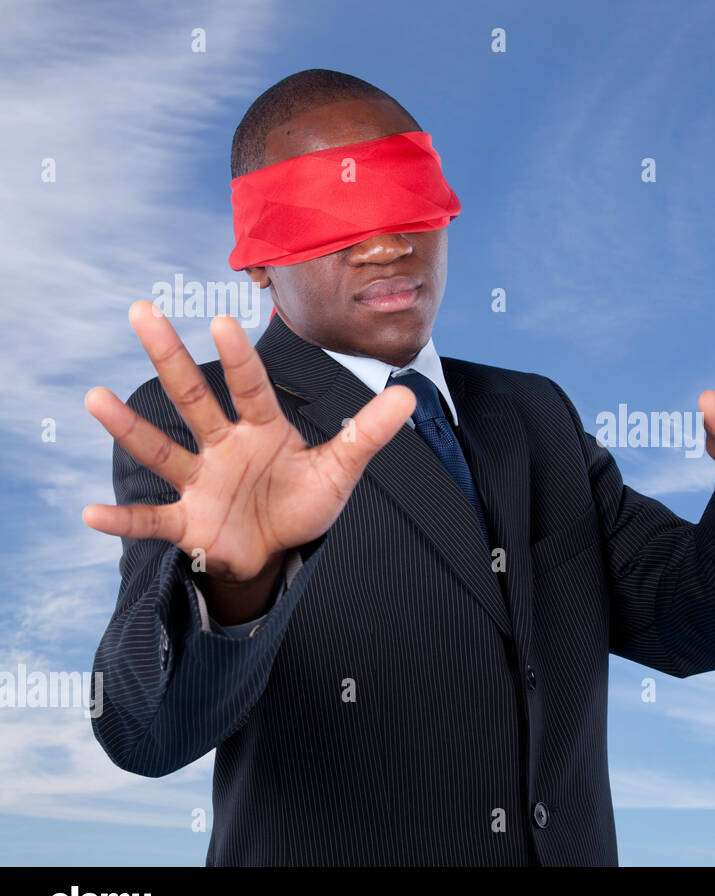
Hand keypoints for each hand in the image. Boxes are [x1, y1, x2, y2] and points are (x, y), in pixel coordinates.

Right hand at [83, 301, 416, 583]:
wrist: (277, 552)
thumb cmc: (303, 501)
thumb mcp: (341, 469)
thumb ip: (369, 432)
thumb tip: (410, 394)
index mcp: (262, 429)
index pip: (251, 387)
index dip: (239, 358)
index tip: (220, 318)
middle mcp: (224, 446)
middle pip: (194, 397)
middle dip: (170, 358)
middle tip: (142, 311)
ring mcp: (200, 481)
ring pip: (162, 449)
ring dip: (129, 426)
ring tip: (94, 396)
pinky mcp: (187, 523)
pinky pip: (150, 520)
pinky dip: (123, 520)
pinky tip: (90, 514)